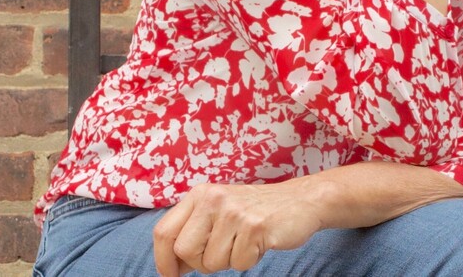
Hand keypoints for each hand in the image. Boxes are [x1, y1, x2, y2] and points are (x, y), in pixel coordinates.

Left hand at [152, 181, 323, 275]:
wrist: (299, 200)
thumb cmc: (255, 211)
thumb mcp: (219, 211)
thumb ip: (194, 231)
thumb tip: (171, 266)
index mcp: (200, 194)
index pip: (163, 232)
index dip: (163, 261)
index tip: (173, 275)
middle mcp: (213, 198)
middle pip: (184, 251)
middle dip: (201, 263)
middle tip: (223, 252)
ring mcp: (234, 211)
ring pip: (211, 263)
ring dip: (229, 261)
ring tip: (244, 241)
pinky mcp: (255, 226)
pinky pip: (238, 264)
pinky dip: (249, 261)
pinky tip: (259, 242)